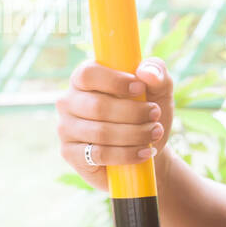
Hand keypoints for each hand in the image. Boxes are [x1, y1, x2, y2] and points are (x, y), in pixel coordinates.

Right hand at [55, 57, 174, 192]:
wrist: (146, 149)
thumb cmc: (147, 112)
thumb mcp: (158, 89)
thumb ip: (156, 72)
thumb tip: (147, 72)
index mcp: (84, 79)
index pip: (88, 74)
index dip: (115, 81)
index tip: (140, 88)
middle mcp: (69, 102)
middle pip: (97, 106)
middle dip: (133, 112)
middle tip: (155, 115)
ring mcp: (67, 128)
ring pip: (101, 133)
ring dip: (135, 134)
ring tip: (155, 133)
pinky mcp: (71, 153)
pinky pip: (99, 155)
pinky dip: (127, 154)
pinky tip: (144, 152)